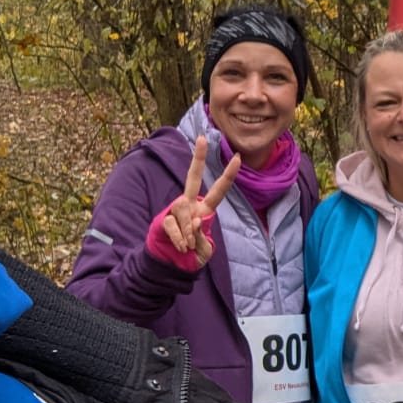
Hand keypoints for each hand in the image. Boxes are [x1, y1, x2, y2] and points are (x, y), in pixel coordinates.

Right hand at [157, 135, 241, 264]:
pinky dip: (180, 238)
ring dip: (189, 231)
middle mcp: (190, 205)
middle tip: (203, 138)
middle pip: (193, 178)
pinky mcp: (164, 219)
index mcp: (205, 210)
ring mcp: (176, 210)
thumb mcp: (203, 248)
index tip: (238, 157)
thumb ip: (200, 234)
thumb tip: (194, 221)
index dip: (228, 175)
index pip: (219, 190)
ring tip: (189, 246)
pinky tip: (182, 247)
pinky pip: (174, 225)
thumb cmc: (192, 254)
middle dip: (198, 158)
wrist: (171, 265)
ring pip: (184, 210)